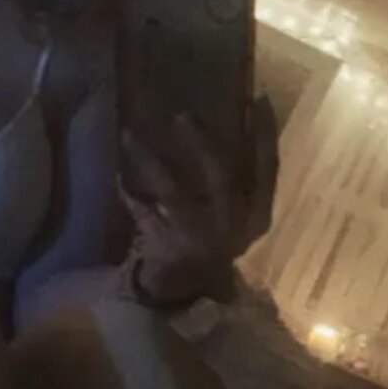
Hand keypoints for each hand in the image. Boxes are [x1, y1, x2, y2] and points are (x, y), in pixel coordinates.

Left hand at [118, 92, 278, 299]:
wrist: (190, 289)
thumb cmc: (216, 241)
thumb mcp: (239, 217)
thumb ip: (242, 181)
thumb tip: (239, 119)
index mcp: (256, 215)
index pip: (268, 169)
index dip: (267, 134)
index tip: (260, 98)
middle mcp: (231, 224)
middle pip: (220, 173)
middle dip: (202, 141)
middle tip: (181, 113)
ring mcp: (197, 235)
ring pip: (171, 189)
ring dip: (149, 160)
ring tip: (129, 134)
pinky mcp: (166, 245)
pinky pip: (142, 213)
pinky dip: (129, 194)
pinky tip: (118, 176)